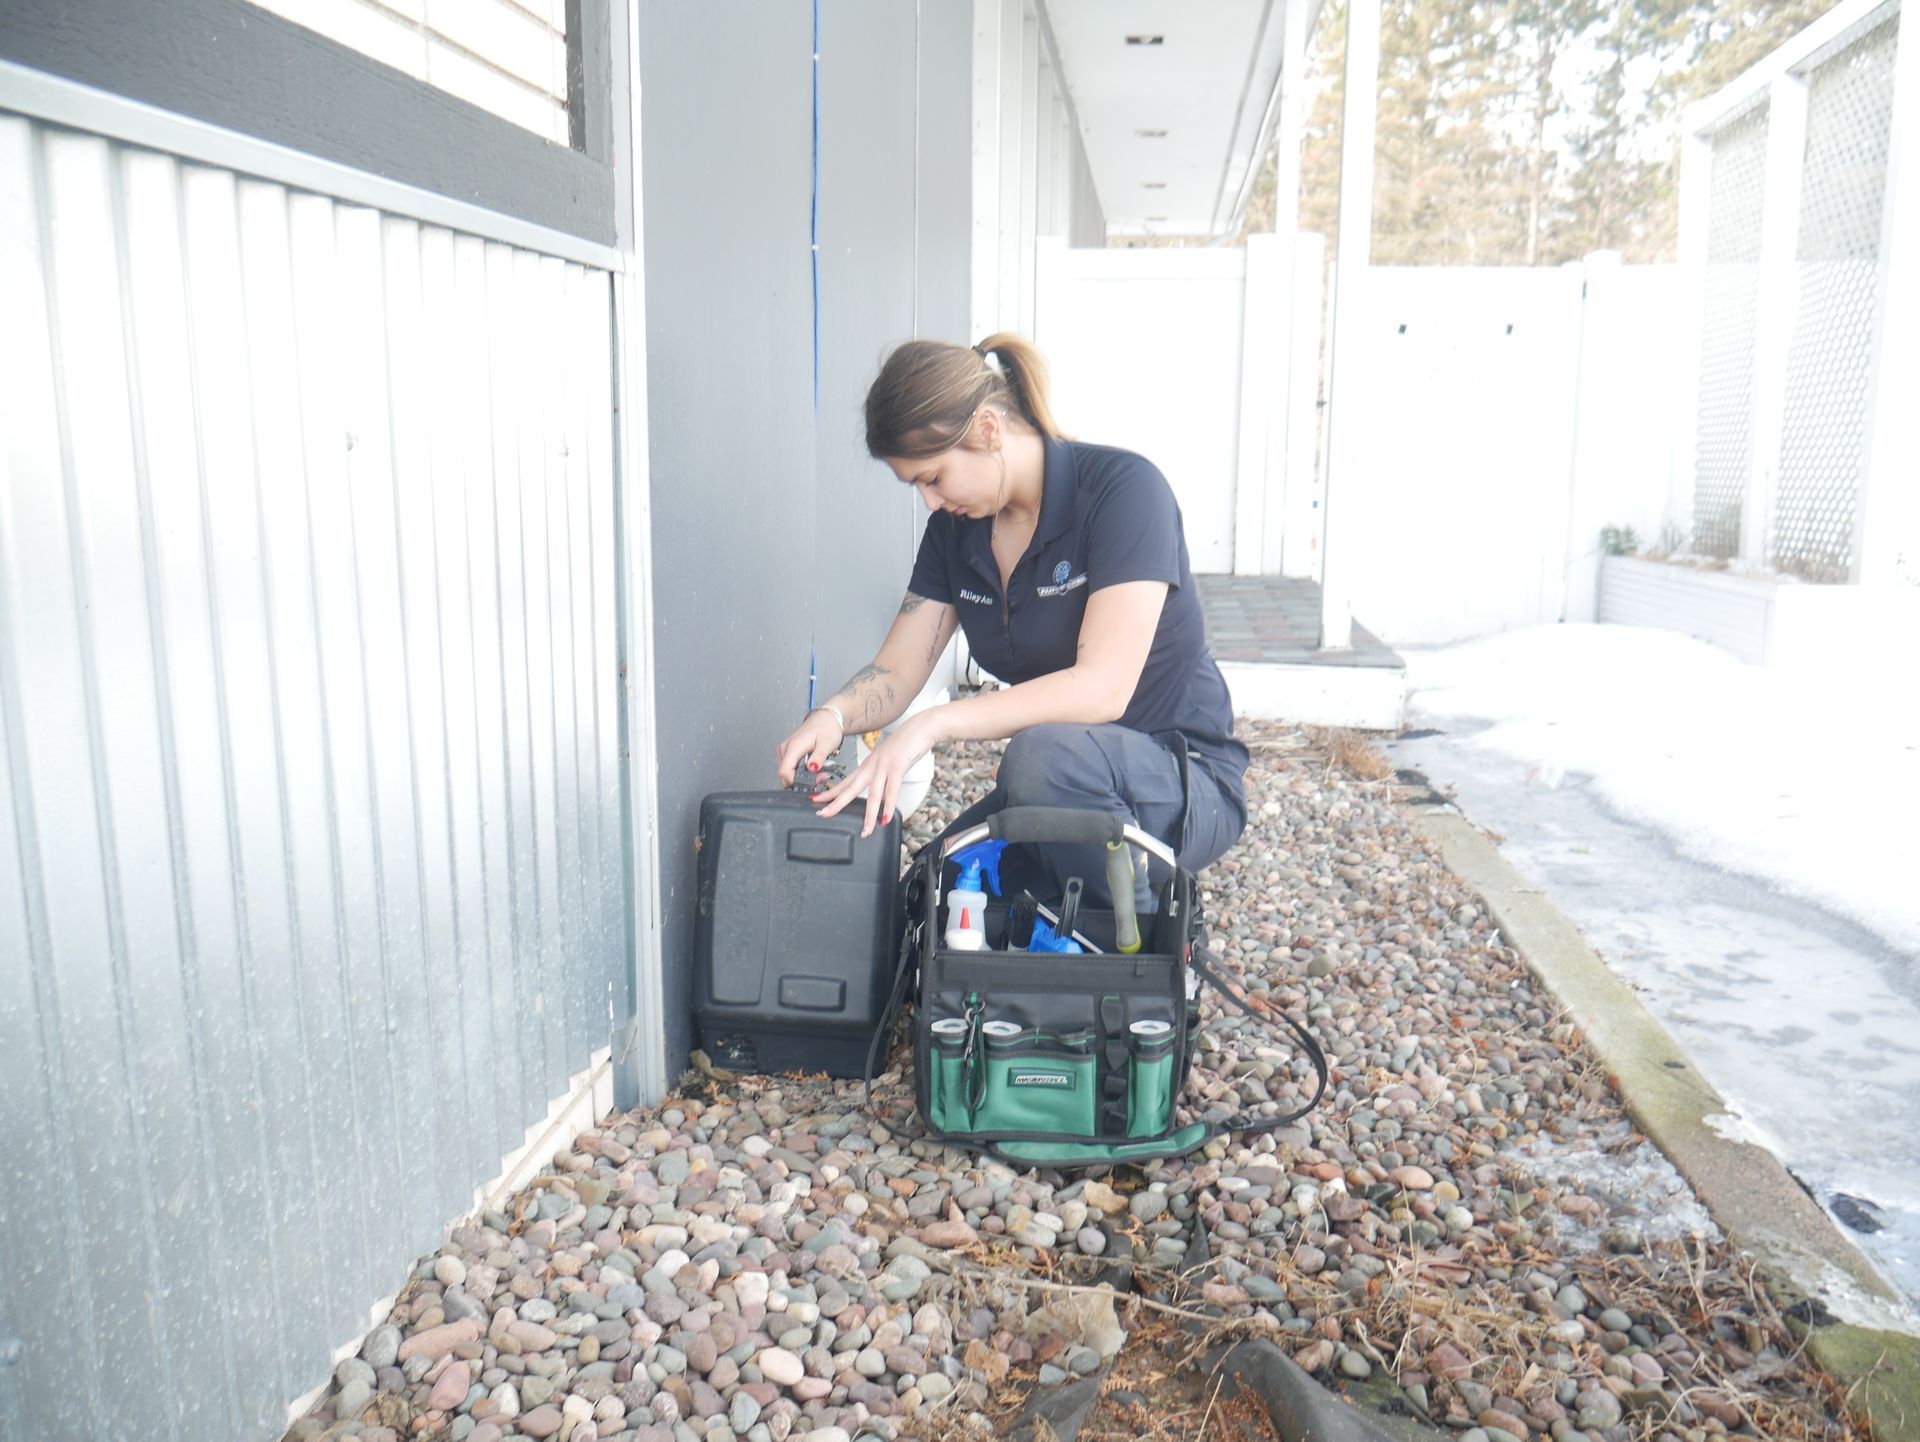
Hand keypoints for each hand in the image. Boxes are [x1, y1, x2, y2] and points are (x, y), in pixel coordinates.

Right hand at [774, 708, 844, 786]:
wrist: (827, 719)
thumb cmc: (827, 728)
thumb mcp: (827, 744)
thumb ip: (818, 757)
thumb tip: (812, 769)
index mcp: (793, 746)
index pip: (784, 772)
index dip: (797, 782)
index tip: (813, 781)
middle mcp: (786, 748)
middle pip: (784, 775)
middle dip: (801, 782)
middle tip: (819, 777)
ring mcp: (785, 750)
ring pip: (787, 774)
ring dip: (802, 778)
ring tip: (818, 772)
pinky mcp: (788, 752)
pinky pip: (790, 768)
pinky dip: (801, 773)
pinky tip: (812, 769)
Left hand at [810, 711, 939, 836]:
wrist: (920, 728)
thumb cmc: (906, 745)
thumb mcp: (888, 761)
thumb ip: (881, 776)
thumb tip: (879, 793)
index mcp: (868, 765)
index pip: (845, 781)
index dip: (831, 792)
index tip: (816, 800)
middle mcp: (872, 766)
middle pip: (851, 787)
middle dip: (836, 802)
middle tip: (822, 813)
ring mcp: (884, 766)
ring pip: (873, 794)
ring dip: (869, 815)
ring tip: (866, 831)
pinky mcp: (898, 767)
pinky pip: (892, 790)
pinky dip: (888, 806)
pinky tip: (885, 818)